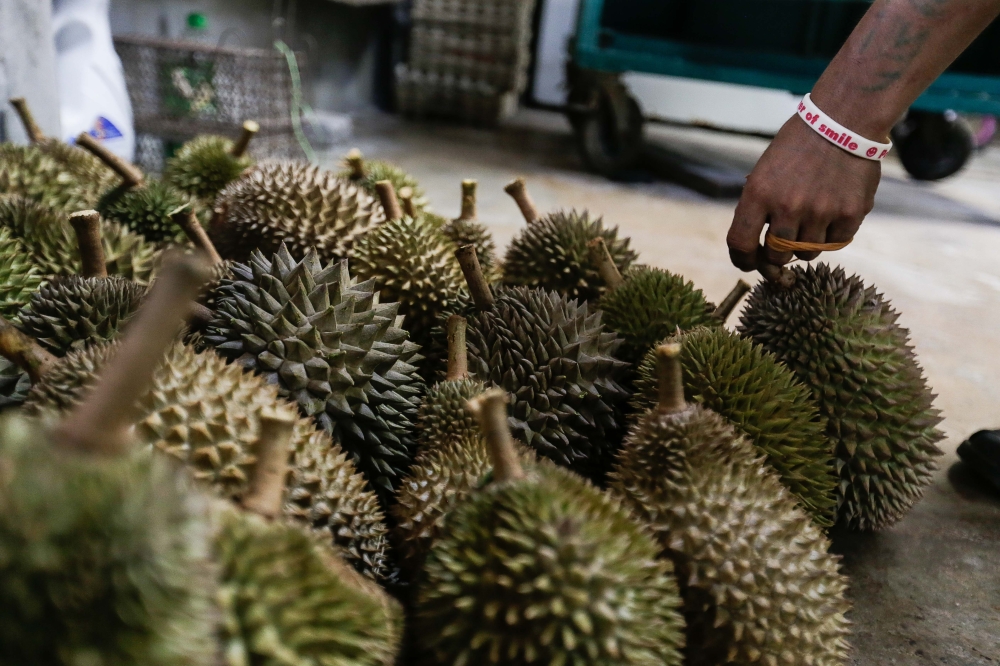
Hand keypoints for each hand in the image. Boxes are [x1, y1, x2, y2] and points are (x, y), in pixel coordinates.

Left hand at [727, 115, 880, 270]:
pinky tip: (831, 215)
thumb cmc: (798, 146)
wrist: (844, 119)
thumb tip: (755, 249)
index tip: (748, 262)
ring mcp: (821, 211)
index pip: (740, 244)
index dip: (742, 260)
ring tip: (810, 219)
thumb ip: (758, 207)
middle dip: (776, 254)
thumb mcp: (765, 171)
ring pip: (806, 253)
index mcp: (759, 193)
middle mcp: (788, 206)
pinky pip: (835, 244)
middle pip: (776, 256)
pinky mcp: (850, 213)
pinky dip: (831, 237)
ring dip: (804, 244)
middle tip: (782, 243)